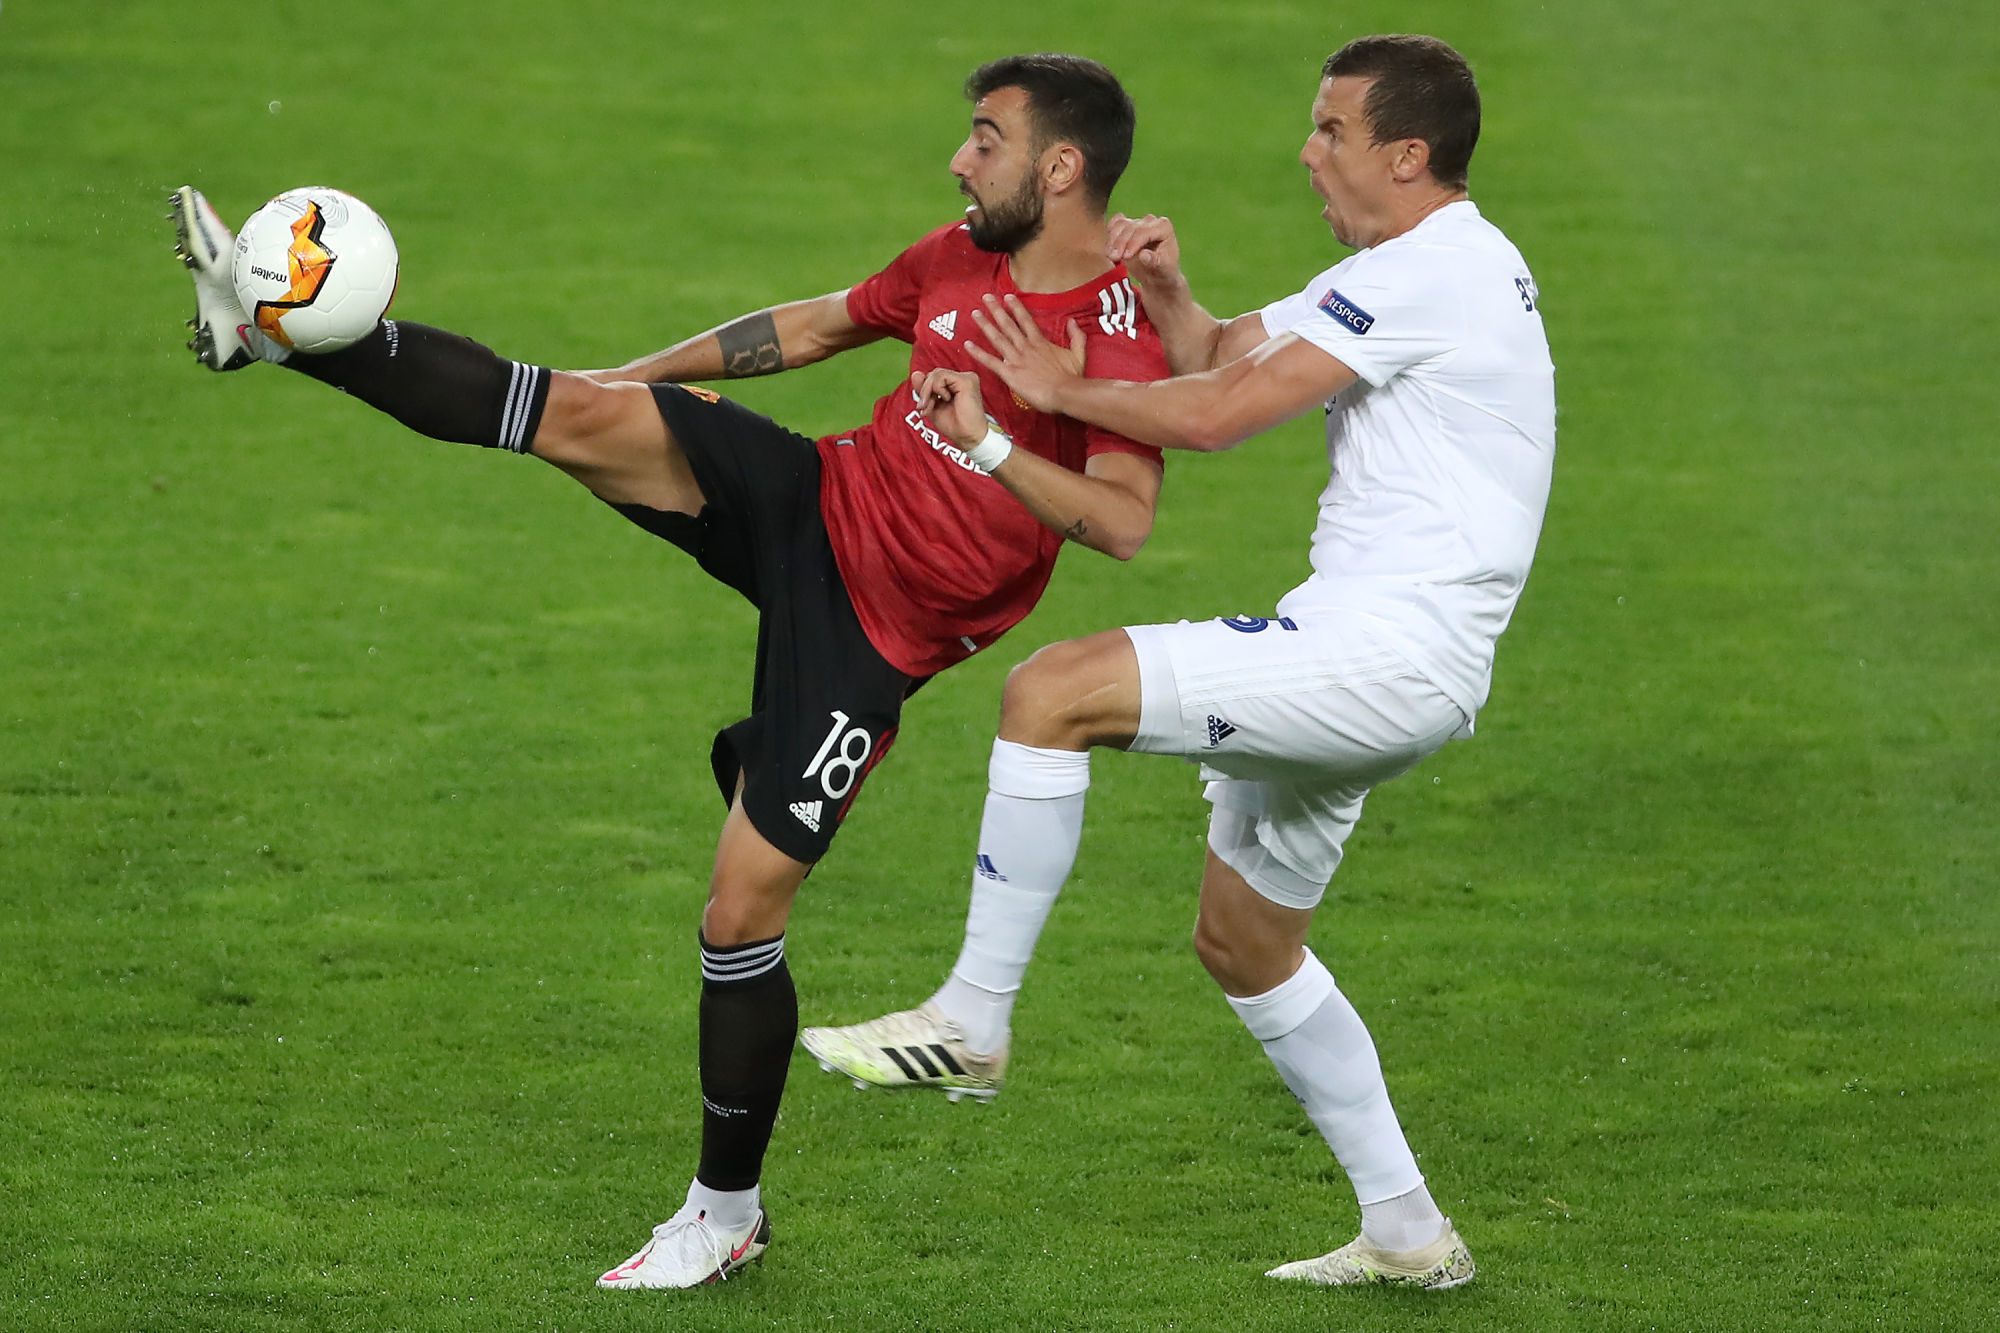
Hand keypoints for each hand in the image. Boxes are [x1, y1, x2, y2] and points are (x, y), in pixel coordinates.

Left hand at [910, 367, 987, 447]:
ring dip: (928, 391)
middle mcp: (962, 380)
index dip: (924, 390)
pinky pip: (941, 376)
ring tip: (932, 406)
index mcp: (955, 385)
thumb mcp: (932, 406)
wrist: (967, 437)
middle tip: (925, 408)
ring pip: (936, 374)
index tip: (923, 408)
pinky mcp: (966, 380)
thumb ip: (924, 390)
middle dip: (924, 391)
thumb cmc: (955, 425)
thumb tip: (915, 374)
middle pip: (933, 374)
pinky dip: (937, 389)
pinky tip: (946, 399)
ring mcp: (965, 378)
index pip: (933, 378)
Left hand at [965, 294, 1084, 413]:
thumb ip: (1076, 336)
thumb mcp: (1078, 354)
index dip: (1016, 307)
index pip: (1025, 320)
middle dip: (996, 310)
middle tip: (986, 297)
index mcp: (1040, 342)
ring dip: (985, 325)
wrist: (1065, 393)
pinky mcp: (1010, 374)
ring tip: (975, 314)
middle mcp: (1026, 347)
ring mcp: (1016, 360)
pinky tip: (967, 345)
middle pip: (1008, 324)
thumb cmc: (1071, 377)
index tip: (1007, 296)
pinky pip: (991, 362)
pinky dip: (978, 354)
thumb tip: (1073, 322)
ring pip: (997, 338)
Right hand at [1107, 213, 1183, 293]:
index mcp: (1164, 227)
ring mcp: (1138, 222)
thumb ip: (1154, 261)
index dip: (1133, 243)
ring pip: (1120, 224)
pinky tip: (1109, 249)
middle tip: (1114, 258)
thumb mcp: (1163, 269)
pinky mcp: (1127, 226)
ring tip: (1110, 256)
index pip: (1144, 231)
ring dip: (1112, 240)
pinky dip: (1110, 234)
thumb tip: (1143, 255)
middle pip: (1130, 227)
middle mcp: (1151, 221)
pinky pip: (1115, 223)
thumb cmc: (1163, 271)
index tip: (1126, 257)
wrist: (1156, 275)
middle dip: (1120, 242)